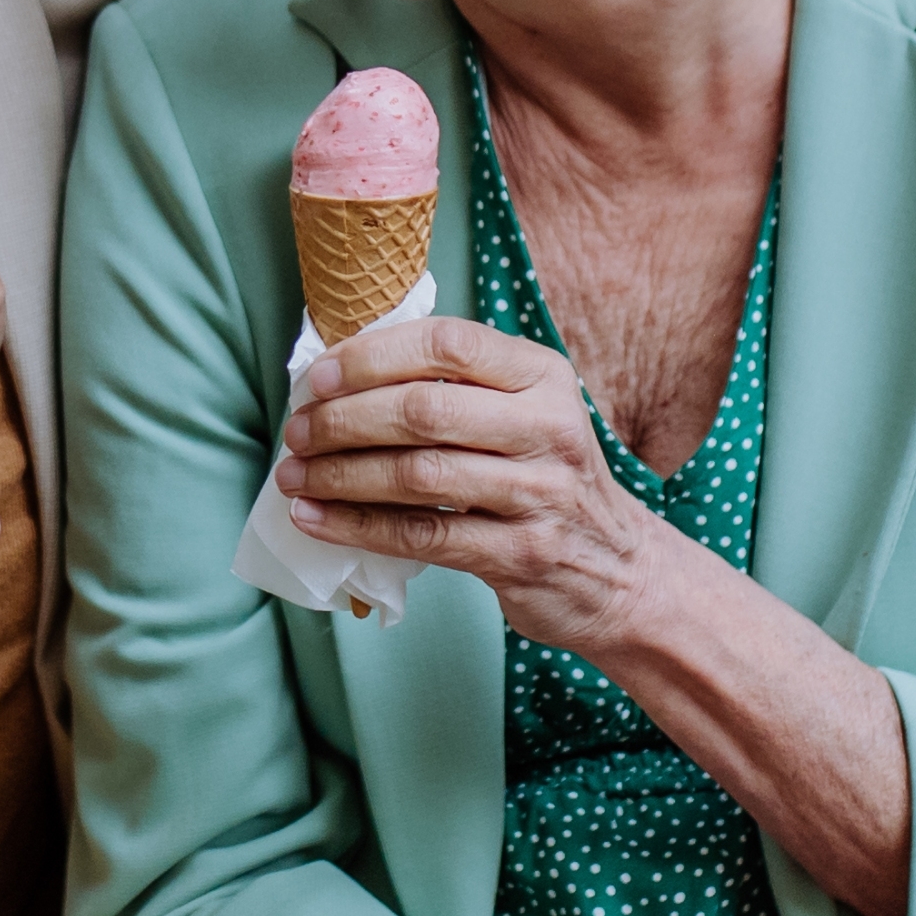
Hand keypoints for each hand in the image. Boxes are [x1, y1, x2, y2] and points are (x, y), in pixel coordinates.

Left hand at [279, 317, 690, 653]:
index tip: (320, 376)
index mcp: (542, 377)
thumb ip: (460, 388)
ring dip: (340, 475)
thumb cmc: (549, 480)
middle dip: (343, 420)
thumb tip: (342, 376)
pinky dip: (357, 526)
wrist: (621, 572)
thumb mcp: (529, 414)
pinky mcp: (520, 555)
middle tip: (297, 431)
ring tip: (294, 476)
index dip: (373, 356)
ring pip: (417, 475)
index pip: (448, 343)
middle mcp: (547, 428)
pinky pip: (421, 535)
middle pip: (423, 410)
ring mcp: (539, 495)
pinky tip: (316, 520)